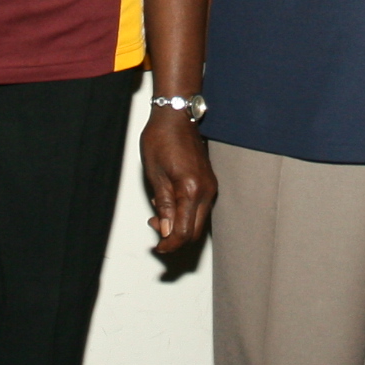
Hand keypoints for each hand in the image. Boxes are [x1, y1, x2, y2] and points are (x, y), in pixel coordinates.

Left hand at [140, 105, 217, 254]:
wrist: (176, 116)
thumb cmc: (161, 139)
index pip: (185, 231)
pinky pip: (199, 208)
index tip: (157, 247)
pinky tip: (168, 204)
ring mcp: (210, 186)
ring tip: (157, 216)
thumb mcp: (154, 174)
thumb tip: (166, 229)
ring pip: (198, 221)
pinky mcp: (209, 183)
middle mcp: (206, 191)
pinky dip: (185, 213)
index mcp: (191, 189)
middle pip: (195, 231)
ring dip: (180, 225)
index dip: (170, 244)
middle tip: (155, 232)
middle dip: (175, 238)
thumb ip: (163, 205)